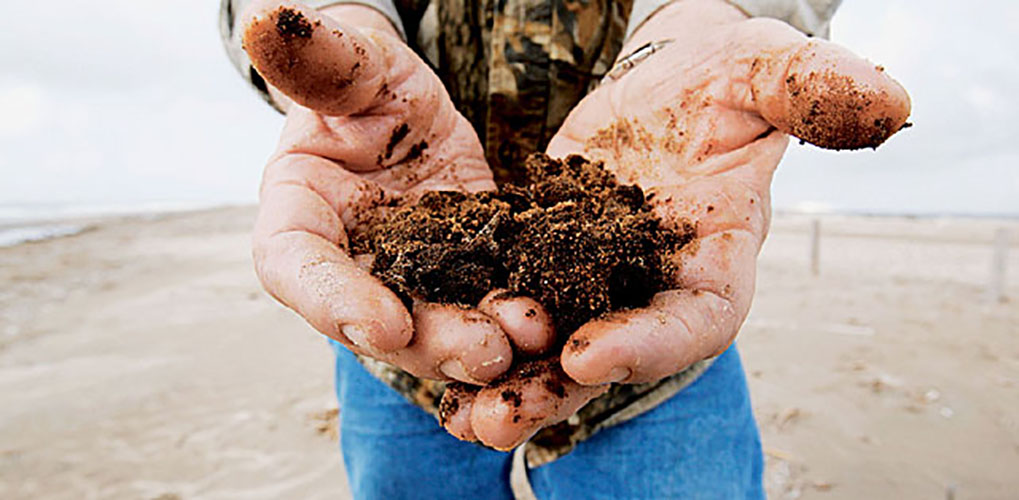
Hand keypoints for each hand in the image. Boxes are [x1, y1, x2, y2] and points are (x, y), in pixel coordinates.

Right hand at [243, 1, 554, 382]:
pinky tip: (560, 322)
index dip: (334, 302)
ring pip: (437, 329)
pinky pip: (485, 307)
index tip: (384, 325)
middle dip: (432, 341)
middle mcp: (349, 266)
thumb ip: (318, 61)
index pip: (297, 270)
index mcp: (297, 218)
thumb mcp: (350, 66)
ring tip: (532, 338)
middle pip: (377, 321)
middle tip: (486, 352)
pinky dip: (517, 319)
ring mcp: (406, 282)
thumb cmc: (363, 82)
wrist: (407, 107)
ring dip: (482, 344)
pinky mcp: (461, 279)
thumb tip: (264, 23)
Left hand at [441, 0, 910, 447]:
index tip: (590, 354)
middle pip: (613, 354)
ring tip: (455, 413)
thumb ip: (813, 87)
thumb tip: (887, 102)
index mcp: (717, 258)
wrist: (667, 73)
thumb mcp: (765, 68)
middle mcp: (656, 284)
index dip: (649, 343)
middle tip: (494, 420)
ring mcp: (599, 278)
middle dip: (558, 390)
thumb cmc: (726, 71)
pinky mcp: (549, 256)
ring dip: (508, 381)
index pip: (695, 319)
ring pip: (554, 343)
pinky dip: (478, 329)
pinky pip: (512, 300)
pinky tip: (425, 351)